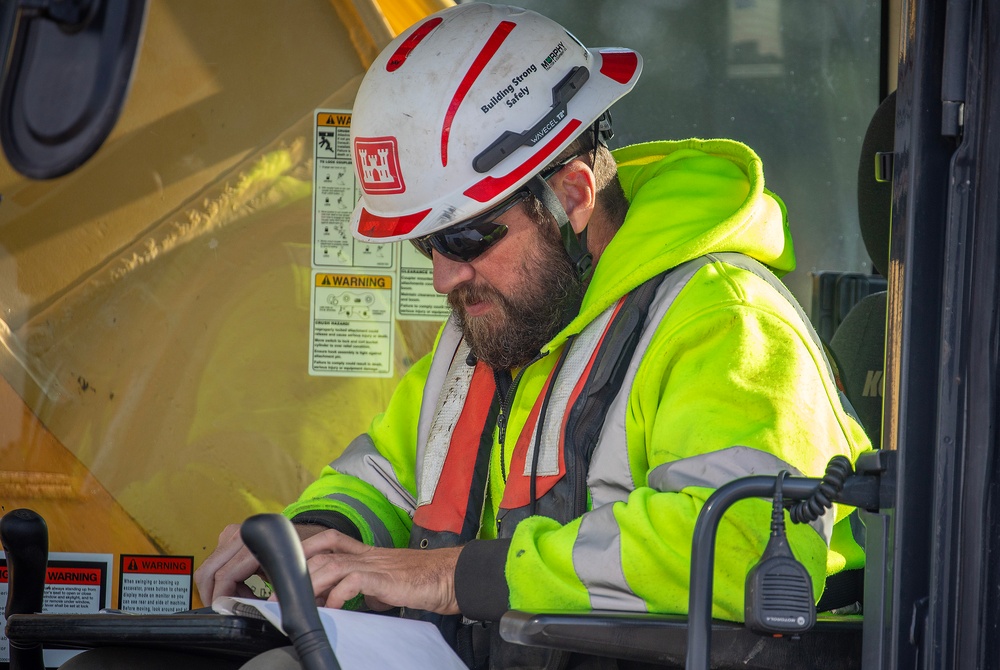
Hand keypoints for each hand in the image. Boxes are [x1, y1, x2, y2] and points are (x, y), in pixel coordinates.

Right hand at [196, 522, 327, 604]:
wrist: (303, 533)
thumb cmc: (298, 552)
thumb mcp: (288, 573)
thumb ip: (274, 591)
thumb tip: (263, 610)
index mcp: (253, 543)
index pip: (224, 576)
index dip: (221, 597)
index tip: (225, 610)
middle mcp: (240, 534)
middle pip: (209, 572)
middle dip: (213, 594)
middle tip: (226, 608)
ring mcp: (232, 533)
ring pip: (209, 568)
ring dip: (219, 587)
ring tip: (241, 597)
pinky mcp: (229, 535)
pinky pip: (216, 562)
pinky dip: (224, 578)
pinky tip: (241, 587)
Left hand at [298, 529, 461, 614]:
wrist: (451, 577)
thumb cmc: (424, 581)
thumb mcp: (387, 585)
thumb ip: (368, 590)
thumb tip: (354, 602)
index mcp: (368, 553)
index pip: (329, 540)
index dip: (305, 549)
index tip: (286, 571)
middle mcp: (368, 555)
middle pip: (323, 552)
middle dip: (297, 574)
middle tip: (281, 596)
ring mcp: (376, 564)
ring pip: (332, 565)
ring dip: (310, 585)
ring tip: (300, 604)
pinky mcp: (385, 579)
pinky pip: (353, 582)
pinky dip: (337, 596)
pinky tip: (332, 608)